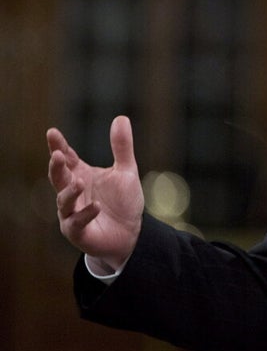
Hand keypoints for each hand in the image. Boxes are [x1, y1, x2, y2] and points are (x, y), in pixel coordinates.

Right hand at [47, 115, 143, 270]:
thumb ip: (122, 147)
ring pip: (64, 201)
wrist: (131, 233)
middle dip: (56, 167)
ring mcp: (72, 212)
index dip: (58, 146)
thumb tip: (121, 117)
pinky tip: (95, 206)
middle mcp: (72, 192)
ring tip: (79, 182)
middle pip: (59, 177)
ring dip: (70, 191)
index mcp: (81, 174)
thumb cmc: (123, 201)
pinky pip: (77, 223)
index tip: (52, 133)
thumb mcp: (126, 171)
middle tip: (57, 155)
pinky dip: (85, 214)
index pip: (67, 158)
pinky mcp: (78, 231)